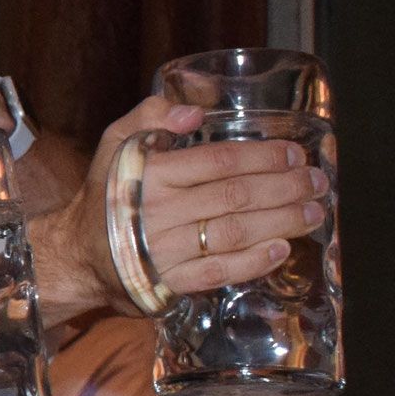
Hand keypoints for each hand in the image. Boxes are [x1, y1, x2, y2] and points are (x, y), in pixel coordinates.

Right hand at [32, 97, 325, 319]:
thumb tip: (195, 113)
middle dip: (284, 188)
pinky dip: (253, 262)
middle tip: (317, 182)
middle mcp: (159, 211)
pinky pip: (217, 272)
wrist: (77, 254)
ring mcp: (164, 249)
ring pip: (233, 233)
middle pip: (235, 196)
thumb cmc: (106, 193)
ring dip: (280, 222)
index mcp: (150, 173)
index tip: (295, 155)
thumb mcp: (116, 143)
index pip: (220, 160)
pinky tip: (280, 250)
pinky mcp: (168, 282)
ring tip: (312, 213)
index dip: (265, 157)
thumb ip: (150, 116)